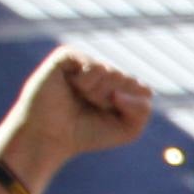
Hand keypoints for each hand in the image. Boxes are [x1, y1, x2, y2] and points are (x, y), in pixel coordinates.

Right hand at [0, 50, 151, 186]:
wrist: (50, 137)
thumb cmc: (87, 133)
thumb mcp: (128, 129)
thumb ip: (142, 109)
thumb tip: (122, 89)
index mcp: (120, 86)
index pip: (143, 90)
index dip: (130, 108)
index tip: (110, 117)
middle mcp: (104, 71)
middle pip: (129, 81)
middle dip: (112, 101)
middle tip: (92, 108)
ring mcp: (86, 62)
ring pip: (112, 72)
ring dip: (98, 93)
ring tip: (80, 97)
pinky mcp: (67, 57)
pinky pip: (94, 66)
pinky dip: (86, 83)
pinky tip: (72, 87)